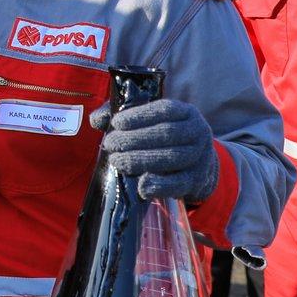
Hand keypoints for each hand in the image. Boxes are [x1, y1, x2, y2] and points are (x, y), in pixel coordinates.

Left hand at [91, 99, 219, 202]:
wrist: (199, 165)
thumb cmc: (166, 139)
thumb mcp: (152, 122)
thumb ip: (124, 118)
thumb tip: (96, 120)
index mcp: (186, 112)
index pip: (164, 110)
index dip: (140, 116)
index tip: (116, 122)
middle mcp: (198, 132)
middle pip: (166, 134)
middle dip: (135, 139)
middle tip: (110, 144)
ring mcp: (200, 157)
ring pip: (172, 158)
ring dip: (142, 160)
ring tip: (117, 161)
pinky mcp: (197, 181)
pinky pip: (179, 184)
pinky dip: (160, 185)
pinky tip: (140, 186)